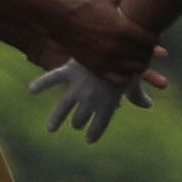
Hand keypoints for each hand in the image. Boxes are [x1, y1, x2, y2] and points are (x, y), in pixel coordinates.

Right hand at [29, 62, 156, 143]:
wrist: (124, 40)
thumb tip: (149, 105)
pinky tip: (32, 90)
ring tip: (51, 128)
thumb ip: (138, 95)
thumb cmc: (134, 61)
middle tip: (76, 125)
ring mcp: (79, 87)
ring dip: (57, 119)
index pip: (99, 126)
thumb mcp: (136, 80)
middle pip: (80, 119)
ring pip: (64, 108)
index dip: (94, 134)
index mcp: (109, 104)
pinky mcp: (71, 70)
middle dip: (79, 123)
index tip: (90, 140)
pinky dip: (41, 84)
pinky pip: (52, 79)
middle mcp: (91, 100)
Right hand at [52, 0, 167, 83]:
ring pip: (136, 70)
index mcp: (124, 28)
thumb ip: (127, 3)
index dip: (154, 40)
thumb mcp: (109, 0)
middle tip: (145, 50)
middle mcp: (118, 46)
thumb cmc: (85, 8)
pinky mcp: (97, 69)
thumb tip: (138, 3)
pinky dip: (125, 76)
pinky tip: (123, 69)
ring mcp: (108, 59)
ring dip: (139, 65)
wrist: (60, 21)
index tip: (151, 39)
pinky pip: (120, 80)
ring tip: (135, 59)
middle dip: (148, 53)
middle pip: (145, 56)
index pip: (151, 41)